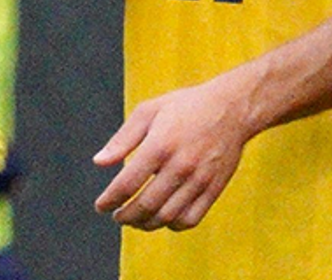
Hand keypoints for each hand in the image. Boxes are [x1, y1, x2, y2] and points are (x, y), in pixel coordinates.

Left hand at [91, 72, 261, 230]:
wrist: (232, 108)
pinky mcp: (214, 189)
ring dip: (146, 224)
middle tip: (117, 216)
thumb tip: (99, 162)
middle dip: (125, 217)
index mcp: (159, 146)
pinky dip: (173, 225)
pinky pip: (191, 219)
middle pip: (146, 205)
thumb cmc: (186, 107)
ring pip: (167, 216)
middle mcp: (180, 166)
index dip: (110, 200)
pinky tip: (162, 219)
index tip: (101, 206)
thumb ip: (122, 139)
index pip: (127, 184)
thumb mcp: (148, 111)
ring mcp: (199, 180)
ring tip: (135, 221)